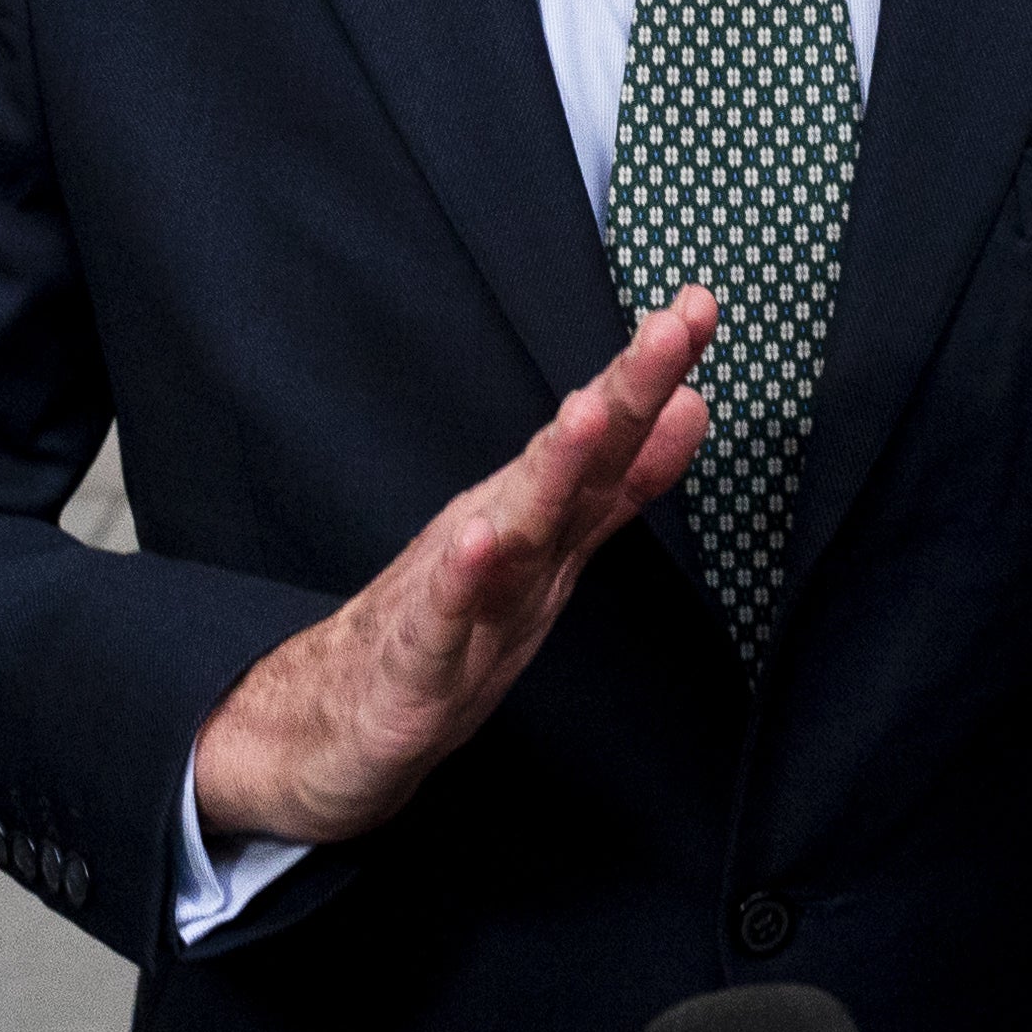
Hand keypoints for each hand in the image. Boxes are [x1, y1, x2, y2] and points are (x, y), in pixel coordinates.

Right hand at [191, 285, 719, 850]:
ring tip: (588, 413)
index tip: (700, 306)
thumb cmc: (449, 632)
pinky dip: (460, 580)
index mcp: (535, 518)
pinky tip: (477, 540)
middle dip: (621, 396)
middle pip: (569, 463)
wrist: (331, 725)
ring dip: (551, 471)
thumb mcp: (550, 557)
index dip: (654, 379)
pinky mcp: (414, 668)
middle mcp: (497, 540)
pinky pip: (440, 622)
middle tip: (668, 330)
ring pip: (511, 530)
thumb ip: (619, 489)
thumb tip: (689, 407)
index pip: (607, 441)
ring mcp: (454, 599)